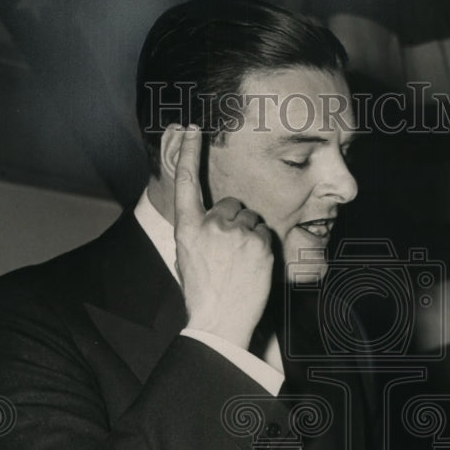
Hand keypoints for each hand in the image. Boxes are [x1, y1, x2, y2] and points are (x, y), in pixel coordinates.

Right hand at [173, 125, 272, 349]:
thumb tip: (211, 217)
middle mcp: (211, 224)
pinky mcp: (260, 243)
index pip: (185, 180)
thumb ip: (198, 230)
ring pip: (251, 218)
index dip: (187, 151)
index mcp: (187, 227)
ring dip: (249, 234)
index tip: (192, 128)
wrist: (220, 321)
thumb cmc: (202, 292)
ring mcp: (237, 233)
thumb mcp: (187, 256)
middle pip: (231, 203)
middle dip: (234, 221)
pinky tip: (252, 267)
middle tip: (230, 252)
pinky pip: (265, 233)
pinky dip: (262, 247)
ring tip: (240, 263)